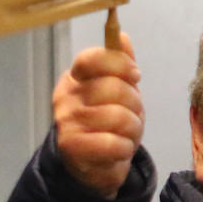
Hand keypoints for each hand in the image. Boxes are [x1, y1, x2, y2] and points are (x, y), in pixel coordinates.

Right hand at [51, 33, 143, 198]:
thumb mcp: (118, 92)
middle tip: (131, 115)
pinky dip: (126, 149)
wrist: (93, 166)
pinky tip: (118, 150)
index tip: (135, 76)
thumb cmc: (108, 124)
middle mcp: (67, 97)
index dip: (121, 65)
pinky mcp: (73, 147)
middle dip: (135, 104)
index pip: (95, 59)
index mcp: (76, 78)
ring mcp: (67, 122)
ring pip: (119, 116)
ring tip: (125, 134)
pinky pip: (115, 143)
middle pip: (114, 88)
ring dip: (133, 129)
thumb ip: (119, 65)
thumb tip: (121, 34)